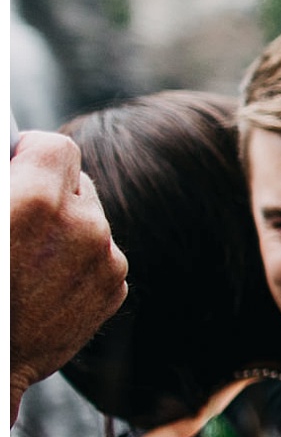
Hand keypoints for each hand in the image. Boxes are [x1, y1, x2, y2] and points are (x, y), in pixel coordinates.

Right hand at [11, 130, 127, 422]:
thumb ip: (3, 182)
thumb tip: (13, 160)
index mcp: (38, 202)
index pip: (56, 147)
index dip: (31, 152)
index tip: (15, 164)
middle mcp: (84, 226)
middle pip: (78, 182)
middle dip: (49, 192)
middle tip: (17, 217)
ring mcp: (105, 261)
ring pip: (91, 220)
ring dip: (64, 228)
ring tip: (24, 257)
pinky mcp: (114, 290)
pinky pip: (101, 255)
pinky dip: (77, 261)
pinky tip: (41, 283)